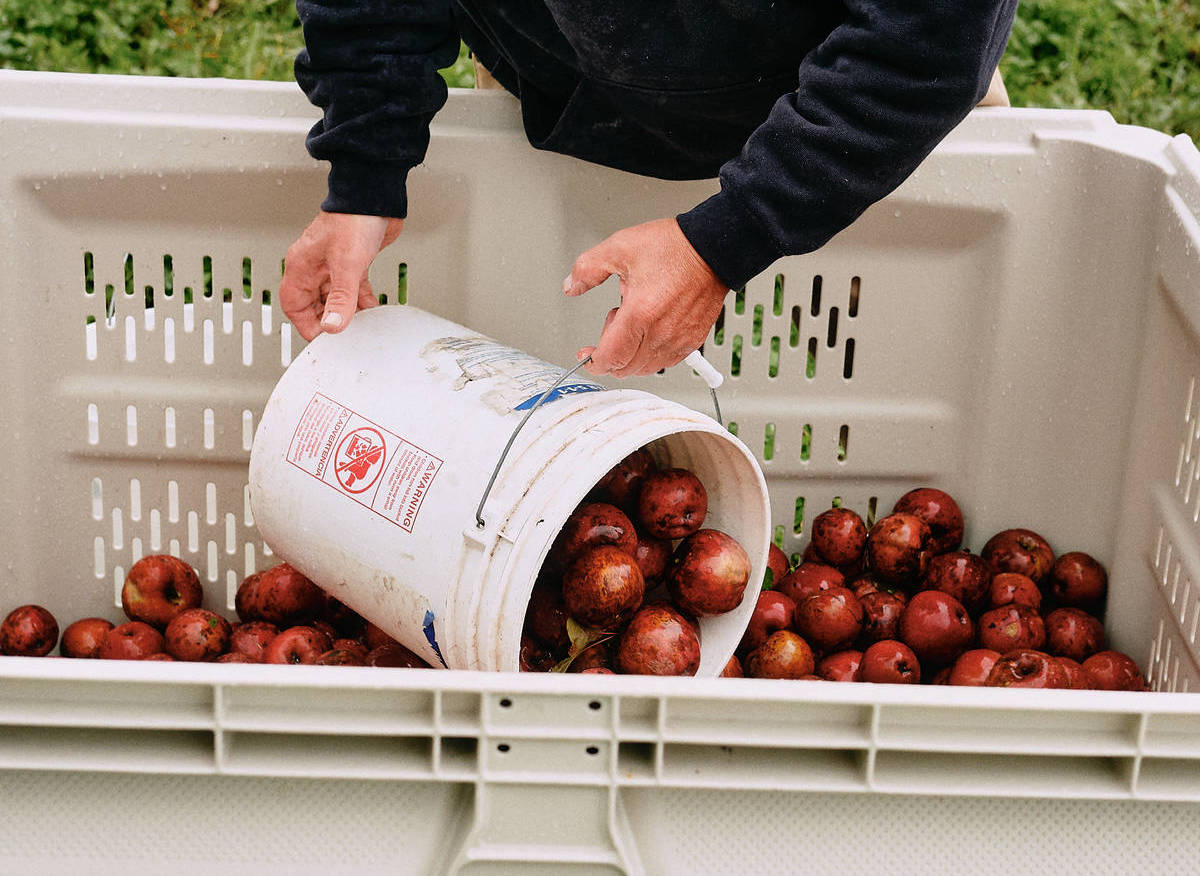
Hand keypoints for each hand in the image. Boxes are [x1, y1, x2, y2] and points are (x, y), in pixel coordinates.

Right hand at [280, 211, 403, 340]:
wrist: (374, 197)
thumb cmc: (353, 219)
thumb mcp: (347, 265)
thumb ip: (342, 298)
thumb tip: (334, 325)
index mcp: (302, 266)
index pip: (294, 305)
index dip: (306, 325)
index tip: (323, 339)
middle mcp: (315, 266)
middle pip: (314, 304)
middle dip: (328, 320)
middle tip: (344, 334)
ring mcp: (333, 264)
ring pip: (334, 298)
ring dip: (348, 312)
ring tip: (360, 324)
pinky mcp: (353, 262)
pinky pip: (352, 289)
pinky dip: (361, 301)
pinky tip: (372, 308)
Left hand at [565, 218, 727, 377]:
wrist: (712, 248)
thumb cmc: (673, 248)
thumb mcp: (619, 248)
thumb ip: (588, 269)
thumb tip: (571, 286)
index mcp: (641, 312)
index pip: (611, 358)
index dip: (594, 361)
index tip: (587, 355)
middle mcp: (661, 331)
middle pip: (626, 368)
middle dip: (611, 354)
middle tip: (613, 324)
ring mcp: (679, 339)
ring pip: (645, 368)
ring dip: (632, 355)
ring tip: (635, 323)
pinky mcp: (693, 341)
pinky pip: (666, 362)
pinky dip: (652, 354)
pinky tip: (650, 329)